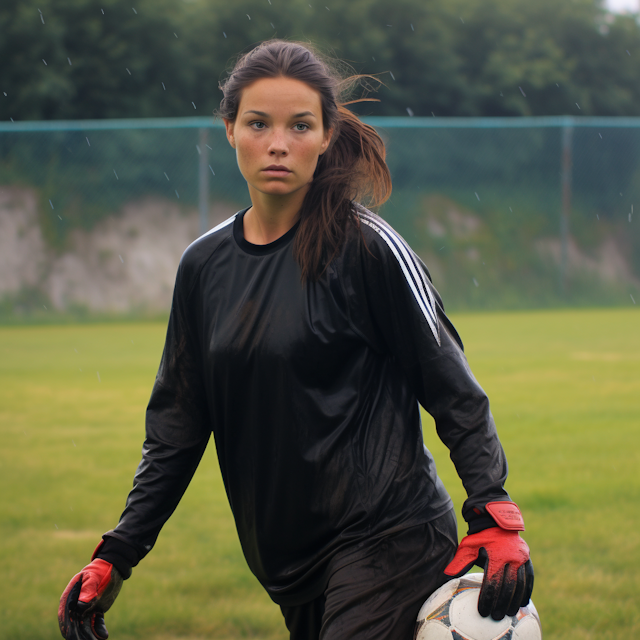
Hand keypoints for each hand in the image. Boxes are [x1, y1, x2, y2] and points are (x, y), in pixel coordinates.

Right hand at [58, 559, 122, 639]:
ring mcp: (86, 610)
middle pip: (73, 624)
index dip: (66, 625)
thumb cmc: (99, 570)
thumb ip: (87, 590)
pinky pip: (96, 624)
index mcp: (70, 596)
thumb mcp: (93, 578)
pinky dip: (99, 630)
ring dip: (88, 635)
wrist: (112, 568)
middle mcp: (76, 606)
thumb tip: (79, 606)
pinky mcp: (96, 612)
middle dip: (77, 634)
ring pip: (85, 626)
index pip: (64, 614)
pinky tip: (103, 635)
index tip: (69, 634)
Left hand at [444, 502, 533, 620]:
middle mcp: (511, 558)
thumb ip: (460, 561)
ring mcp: (521, 559)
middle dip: (501, 604)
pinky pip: (529, 578)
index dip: (488, 599)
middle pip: (507, 586)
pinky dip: (526, 592)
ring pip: (520, 584)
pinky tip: (522, 603)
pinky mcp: (527, 559)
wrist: (497, 521)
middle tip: (496, 617)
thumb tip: (446, 575)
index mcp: (496, 556)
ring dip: (514, 601)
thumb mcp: (468, 546)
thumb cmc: (480, 537)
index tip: (483, 611)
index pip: (492, 582)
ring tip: (509, 614)